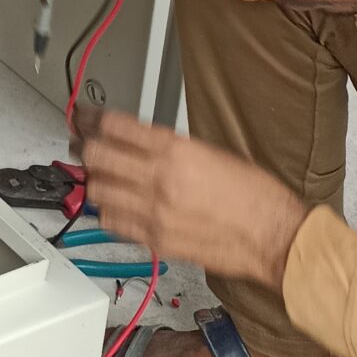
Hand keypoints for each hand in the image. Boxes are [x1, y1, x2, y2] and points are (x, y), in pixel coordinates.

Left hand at [74, 108, 308, 287]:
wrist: (275, 237)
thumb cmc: (254, 195)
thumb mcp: (211, 152)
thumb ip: (169, 147)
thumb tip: (135, 141)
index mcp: (175, 150)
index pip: (114, 126)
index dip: (91, 118)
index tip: (83, 116)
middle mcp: (159, 179)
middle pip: (96, 155)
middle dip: (84, 146)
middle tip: (82, 143)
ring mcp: (154, 212)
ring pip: (97, 190)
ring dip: (94, 180)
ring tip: (98, 175)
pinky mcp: (155, 240)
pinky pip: (112, 223)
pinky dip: (106, 211)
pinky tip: (113, 205)